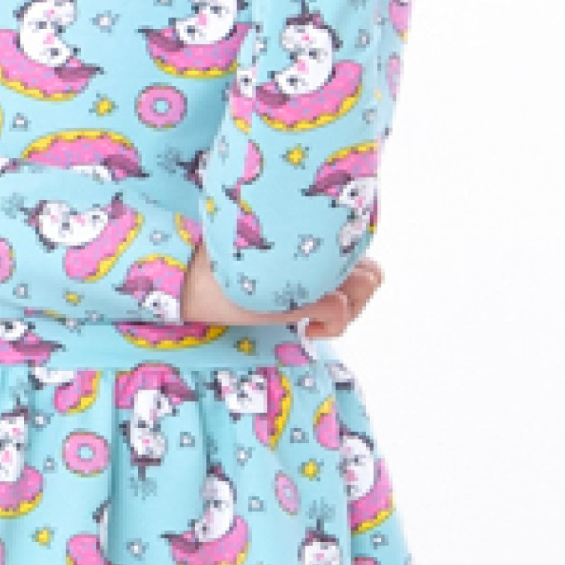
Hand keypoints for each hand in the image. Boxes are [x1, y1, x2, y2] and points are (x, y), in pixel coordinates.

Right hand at [181, 239, 384, 339]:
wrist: (194, 280)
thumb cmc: (225, 273)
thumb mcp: (270, 263)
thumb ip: (299, 258)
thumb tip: (325, 278)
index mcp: (313, 235)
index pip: (360, 249)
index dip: (349, 276)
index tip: (322, 292)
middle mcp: (321, 248)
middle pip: (371, 270)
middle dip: (355, 296)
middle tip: (323, 309)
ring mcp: (316, 271)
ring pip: (367, 285)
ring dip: (349, 310)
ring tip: (315, 317)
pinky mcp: (306, 296)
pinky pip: (341, 312)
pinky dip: (331, 328)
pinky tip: (306, 329)